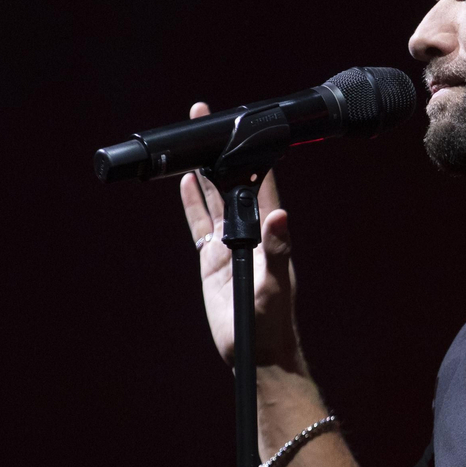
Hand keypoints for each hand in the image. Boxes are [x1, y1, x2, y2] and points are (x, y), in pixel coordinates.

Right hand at [179, 103, 302, 368]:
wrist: (254, 350)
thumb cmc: (273, 320)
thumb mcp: (276, 283)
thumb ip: (279, 249)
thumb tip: (281, 215)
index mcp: (268, 230)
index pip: (260, 182)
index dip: (252, 154)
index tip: (244, 125)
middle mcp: (249, 230)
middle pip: (232, 180)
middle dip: (221, 150)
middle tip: (206, 115)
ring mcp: (230, 242)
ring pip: (214, 198)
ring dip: (204, 171)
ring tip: (192, 141)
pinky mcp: (213, 258)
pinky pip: (199, 223)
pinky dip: (192, 203)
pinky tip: (185, 182)